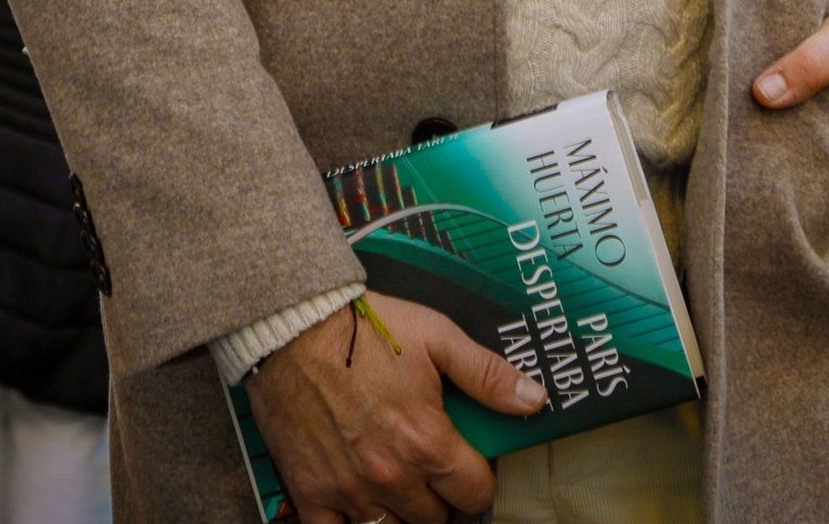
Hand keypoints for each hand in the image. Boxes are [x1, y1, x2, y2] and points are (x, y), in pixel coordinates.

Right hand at [250, 292, 539, 523]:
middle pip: (435, 519)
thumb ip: (488, 375)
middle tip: (429, 469)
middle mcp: (391, 476)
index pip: (474, 494)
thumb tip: (536, 400)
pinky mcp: (311, 492)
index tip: (466, 464)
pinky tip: (357, 506)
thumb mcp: (437, 337)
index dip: (476, 480)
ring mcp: (349, 489)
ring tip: (396, 483)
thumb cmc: (365, 328)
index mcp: (427, 443)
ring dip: (400, 512)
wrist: (292, 325)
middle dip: (438, 497)